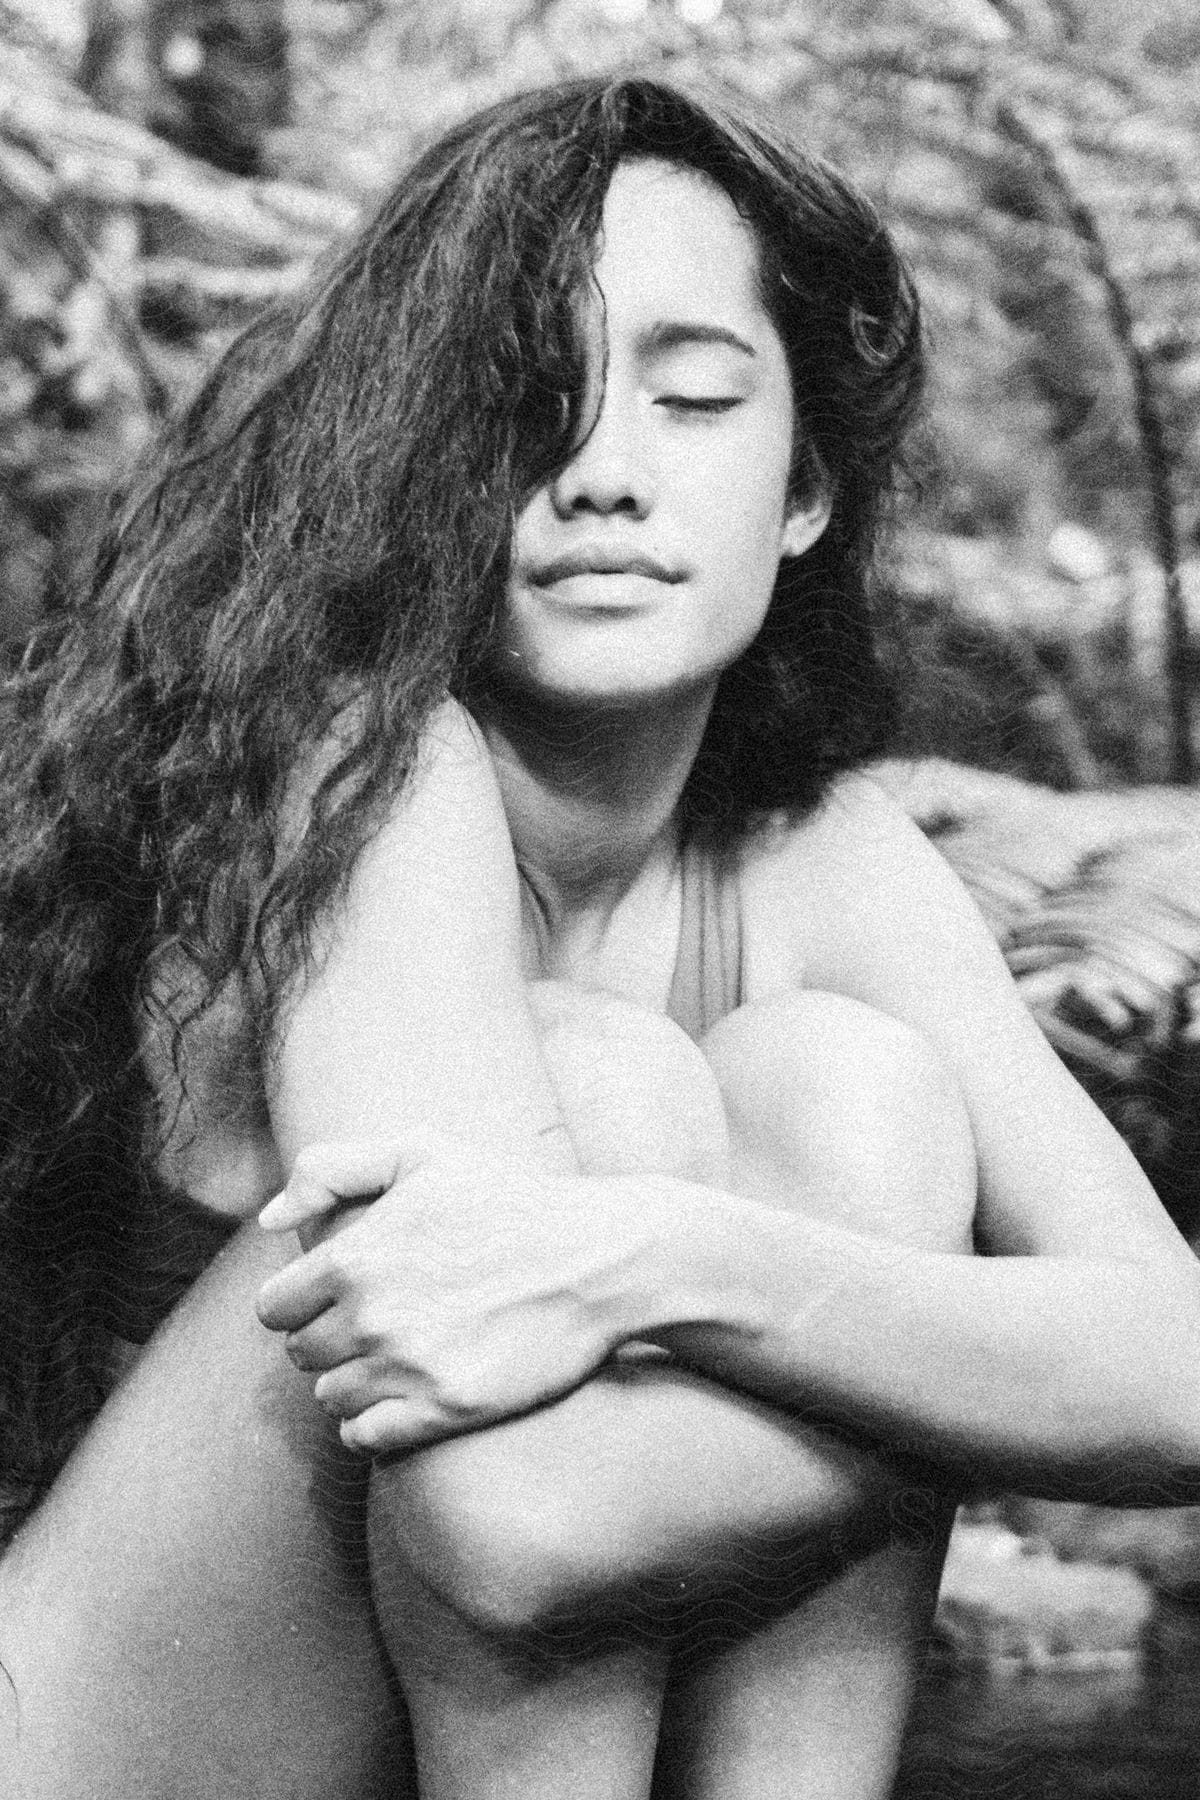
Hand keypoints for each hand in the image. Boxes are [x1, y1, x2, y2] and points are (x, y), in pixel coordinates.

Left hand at [254, 1131, 655, 1454]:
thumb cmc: (509, 1200)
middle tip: (373, 1323)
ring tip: (395, 1357)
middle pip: (302, 1354)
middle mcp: (372, 1317)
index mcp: (356, 1257)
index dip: (299, 1303)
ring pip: (331, 1398)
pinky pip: (367, 1437)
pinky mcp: (446, 1409)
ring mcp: (408, 1368)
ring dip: (352, 1381)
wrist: (598, 1260)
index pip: (274, 1308)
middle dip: (328, 1339)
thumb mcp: (421, 1153)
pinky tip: (402, 1396)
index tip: (334, 1298)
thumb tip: (270, 1220)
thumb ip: (331, 1169)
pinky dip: (372, 1424)